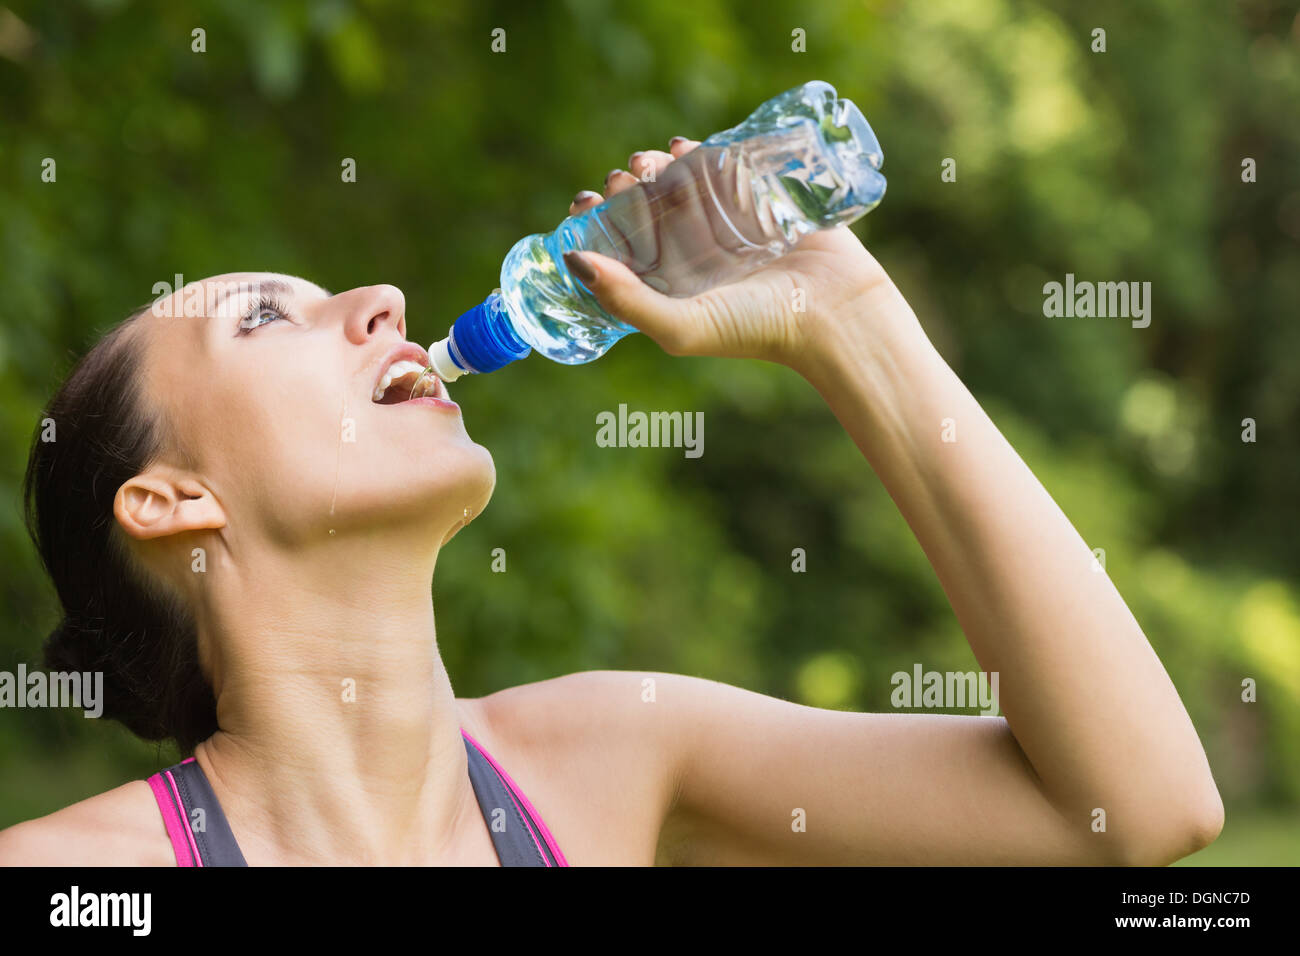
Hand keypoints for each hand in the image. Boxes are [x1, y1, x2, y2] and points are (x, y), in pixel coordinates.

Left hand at [562, 137, 904, 372]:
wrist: (831, 311)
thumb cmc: (754, 328)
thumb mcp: (680, 325)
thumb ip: (625, 300)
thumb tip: (572, 260)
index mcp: (669, 286)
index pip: (620, 248)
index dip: (597, 223)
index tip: (584, 204)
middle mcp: (692, 255)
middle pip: (644, 209)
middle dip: (624, 187)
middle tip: (621, 179)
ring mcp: (723, 224)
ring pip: (675, 184)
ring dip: (653, 167)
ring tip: (649, 162)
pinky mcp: (755, 200)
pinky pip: (717, 166)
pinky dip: (693, 152)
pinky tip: (679, 148)